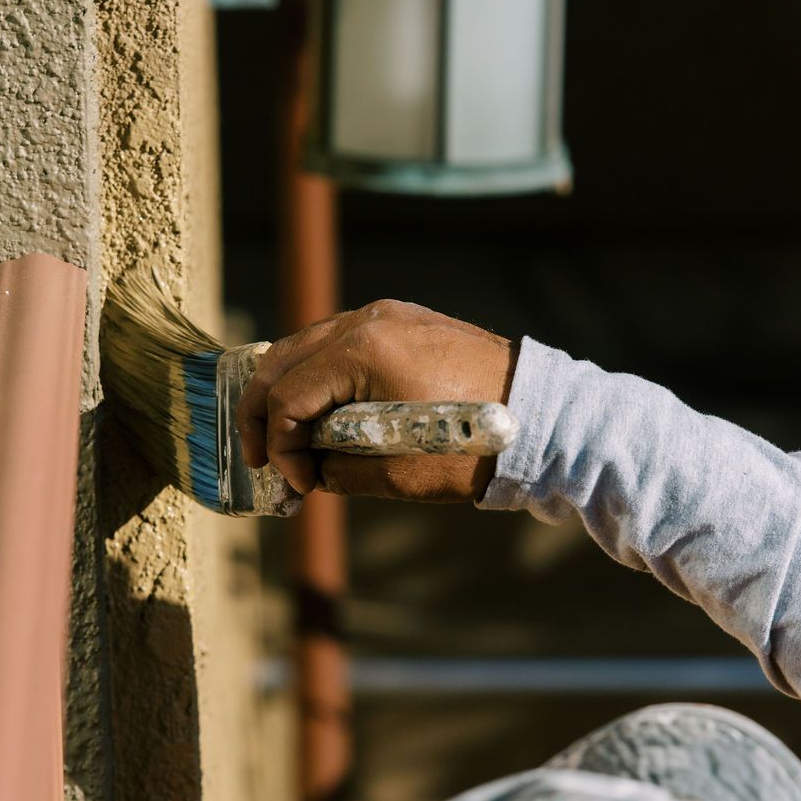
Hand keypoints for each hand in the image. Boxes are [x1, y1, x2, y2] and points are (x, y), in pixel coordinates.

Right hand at [235, 299, 517, 501]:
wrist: (540, 416)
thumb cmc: (471, 448)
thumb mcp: (396, 472)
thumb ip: (336, 468)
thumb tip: (306, 469)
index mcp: (362, 351)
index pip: (288, 397)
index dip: (280, 447)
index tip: (298, 485)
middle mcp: (367, 320)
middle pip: (282, 361)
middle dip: (263, 412)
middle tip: (259, 456)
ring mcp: (386, 315)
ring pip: (306, 347)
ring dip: (287, 391)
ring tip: (283, 437)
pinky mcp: (403, 322)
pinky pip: (340, 343)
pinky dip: (320, 376)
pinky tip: (319, 410)